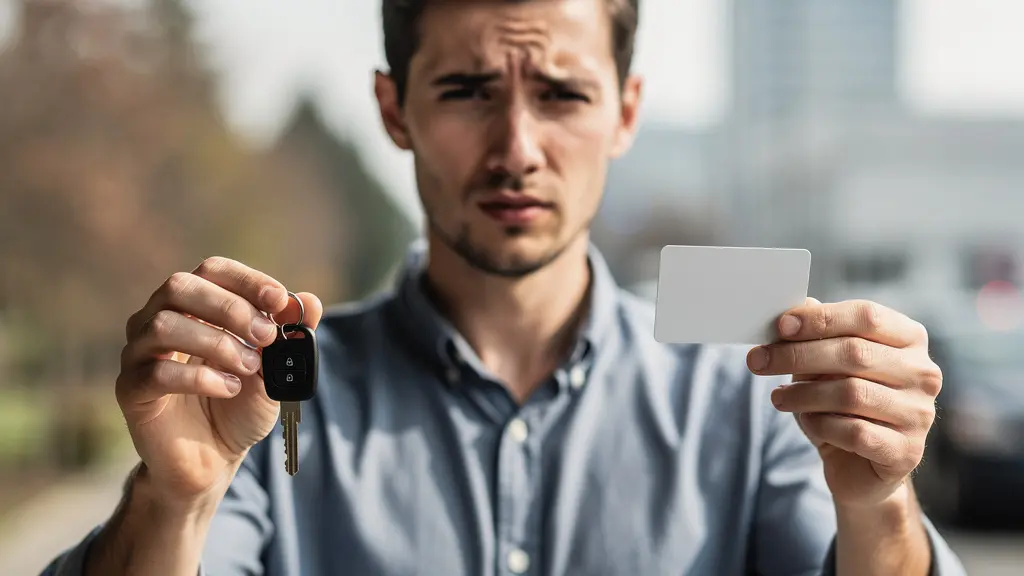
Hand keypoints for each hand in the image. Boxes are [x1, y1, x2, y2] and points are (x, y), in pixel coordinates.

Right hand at [116, 257, 322, 501]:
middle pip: (181, 286)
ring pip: (164, 325)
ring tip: (249, 368)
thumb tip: (311, 302)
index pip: (213, 270)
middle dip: (230, 307)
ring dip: (217, 343)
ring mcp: (139, 354)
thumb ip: (290, 335)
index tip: (279, 300)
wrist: (214, 459)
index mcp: (194, 306)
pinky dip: (201, 377)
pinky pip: (157, 372)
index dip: (246, 280)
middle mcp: (158, 320)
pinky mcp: (132, 390)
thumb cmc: (240, 405)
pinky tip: (229, 389)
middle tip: (265, 336)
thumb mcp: (275, 368)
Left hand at [746, 298, 941, 506]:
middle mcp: (923, 373)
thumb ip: (817, 336)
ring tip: (778, 397)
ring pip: (851, 393)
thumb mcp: (826, 366)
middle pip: (855, 353)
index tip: (781, 326)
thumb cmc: (842, 406)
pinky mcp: (907, 451)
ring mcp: (919, 413)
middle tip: (757, 360)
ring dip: (804, 394)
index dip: (821, 318)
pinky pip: (855, 432)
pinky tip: (808, 422)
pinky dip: (822, 425)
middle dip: (798, 355)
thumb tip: (801, 305)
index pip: (867, 316)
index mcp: (909, 340)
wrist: (860, 466)